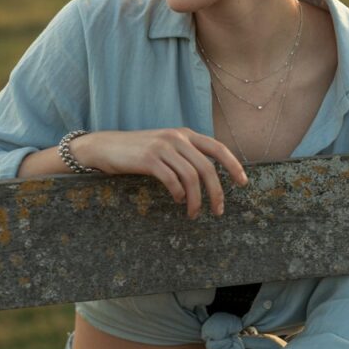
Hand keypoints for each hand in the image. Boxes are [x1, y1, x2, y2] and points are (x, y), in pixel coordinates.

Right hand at [73, 127, 247, 219]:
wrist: (105, 147)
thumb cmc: (137, 152)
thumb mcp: (165, 147)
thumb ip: (185, 155)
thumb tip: (207, 176)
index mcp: (184, 134)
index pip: (217, 148)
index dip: (233, 165)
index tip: (243, 183)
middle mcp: (176, 137)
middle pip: (207, 167)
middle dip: (217, 192)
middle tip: (218, 211)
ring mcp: (162, 147)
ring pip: (191, 177)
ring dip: (196, 200)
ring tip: (194, 214)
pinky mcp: (149, 159)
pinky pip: (172, 180)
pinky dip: (178, 194)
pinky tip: (177, 201)